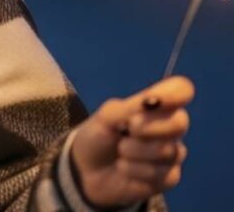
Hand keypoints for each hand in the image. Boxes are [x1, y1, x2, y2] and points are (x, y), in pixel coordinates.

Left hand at [71, 77, 192, 207]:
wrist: (86, 170)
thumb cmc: (98, 136)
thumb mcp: (107, 117)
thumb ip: (131, 108)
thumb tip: (153, 101)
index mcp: (155, 105)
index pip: (181, 90)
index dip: (175, 92)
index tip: (153, 100)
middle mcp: (169, 127)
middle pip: (180, 122)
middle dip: (151, 126)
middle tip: (129, 128)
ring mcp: (172, 153)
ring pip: (168, 151)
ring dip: (136, 151)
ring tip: (120, 150)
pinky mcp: (169, 177)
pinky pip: (163, 174)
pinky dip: (136, 170)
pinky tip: (124, 168)